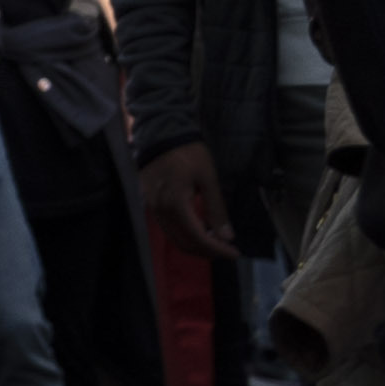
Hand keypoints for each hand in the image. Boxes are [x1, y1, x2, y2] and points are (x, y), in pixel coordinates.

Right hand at [137, 139, 241, 261]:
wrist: (161, 132)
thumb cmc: (188, 153)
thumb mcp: (208, 178)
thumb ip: (216, 209)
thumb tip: (227, 236)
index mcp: (175, 203)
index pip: (197, 237)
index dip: (217, 249)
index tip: (234, 253)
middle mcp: (160, 210)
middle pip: (184, 242)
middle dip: (207, 251)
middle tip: (227, 249)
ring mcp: (152, 207)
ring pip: (174, 237)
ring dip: (196, 245)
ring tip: (215, 241)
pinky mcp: (149, 203)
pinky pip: (167, 227)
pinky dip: (184, 234)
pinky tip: (199, 229)